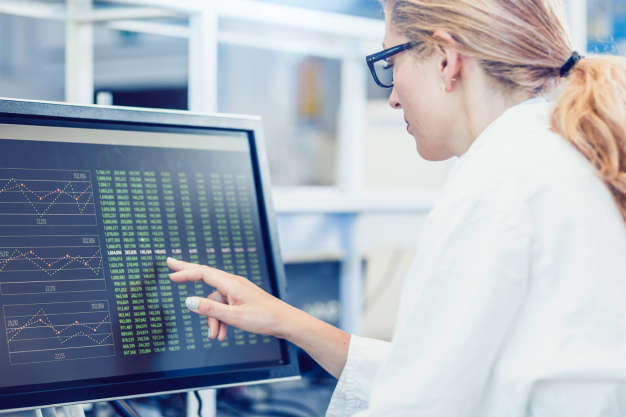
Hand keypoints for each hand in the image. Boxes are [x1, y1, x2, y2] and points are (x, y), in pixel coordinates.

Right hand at [167, 257, 290, 340]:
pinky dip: (221, 320)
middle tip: (170, 264)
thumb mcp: (233, 316)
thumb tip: (189, 301)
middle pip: (205, 276)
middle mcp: (233, 284)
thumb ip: (210, 309)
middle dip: (187, 273)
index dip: (185, 272)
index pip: (203, 273)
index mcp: (231, 284)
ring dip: (212, 319)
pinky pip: (224, 307)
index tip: (170, 272)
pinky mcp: (241, 299)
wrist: (285, 322)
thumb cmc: (264, 318)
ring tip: (216, 336)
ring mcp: (237, 291)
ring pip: (215, 302)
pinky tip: (223, 334)